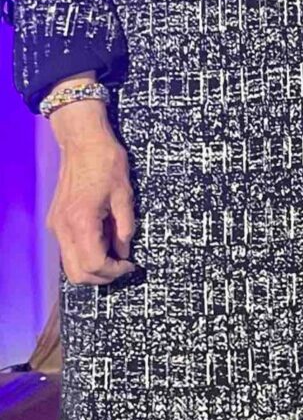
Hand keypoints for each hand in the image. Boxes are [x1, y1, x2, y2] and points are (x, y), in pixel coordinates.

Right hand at [46, 102, 136, 284]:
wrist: (83, 143)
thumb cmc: (107, 164)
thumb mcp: (125, 196)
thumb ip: (125, 228)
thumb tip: (124, 252)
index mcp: (81, 222)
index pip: (93, 264)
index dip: (114, 271)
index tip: (131, 265)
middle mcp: (62, 228)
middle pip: (76, 273)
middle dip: (101, 277)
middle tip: (123, 267)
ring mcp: (55, 225)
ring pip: (69, 264)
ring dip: (92, 266)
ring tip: (115, 252)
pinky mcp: (55, 220)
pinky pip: (68, 249)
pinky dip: (85, 253)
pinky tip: (103, 240)